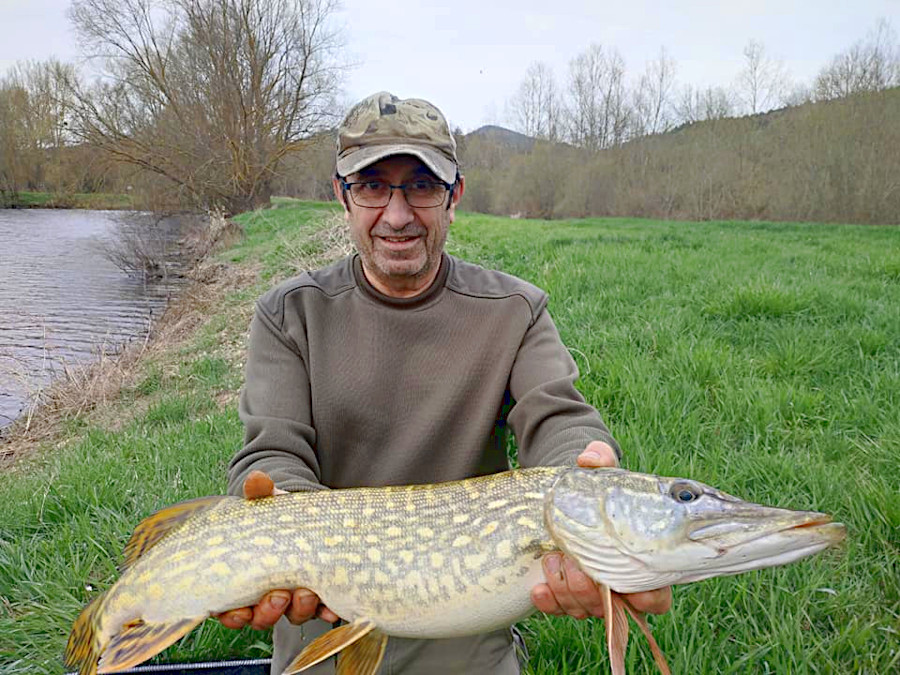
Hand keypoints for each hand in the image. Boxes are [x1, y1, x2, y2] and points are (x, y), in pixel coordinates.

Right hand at [216, 471, 339, 629]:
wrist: (310, 513)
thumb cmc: (279, 513)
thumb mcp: (268, 502)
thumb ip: (260, 493)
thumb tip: (256, 479)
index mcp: (245, 579)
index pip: (231, 609)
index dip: (233, 615)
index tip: (239, 610)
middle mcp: (267, 595)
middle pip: (262, 618)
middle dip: (268, 612)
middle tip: (279, 595)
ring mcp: (295, 598)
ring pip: (292, 616)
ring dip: (298, 610)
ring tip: (306, 593)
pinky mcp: (320, 594)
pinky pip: (323, 611)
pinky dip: (327, 612)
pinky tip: (332, 609)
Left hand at [530, 442, 672, 618]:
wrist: (567, 500)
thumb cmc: (597, 491)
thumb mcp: (602, 473)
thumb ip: (600, 460)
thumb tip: (589, 458)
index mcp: (642, 561)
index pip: (657, 596)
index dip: (649, 598)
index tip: (633, 588)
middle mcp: (619, 583)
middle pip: (616, 609)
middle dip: (593, 591)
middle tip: (575, 564)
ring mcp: (592, 593)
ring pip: (585, 610)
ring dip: (567, 591)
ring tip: (552, 560)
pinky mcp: (566, 595)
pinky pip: (559, 609)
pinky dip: (549, 602)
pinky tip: (537, 588)